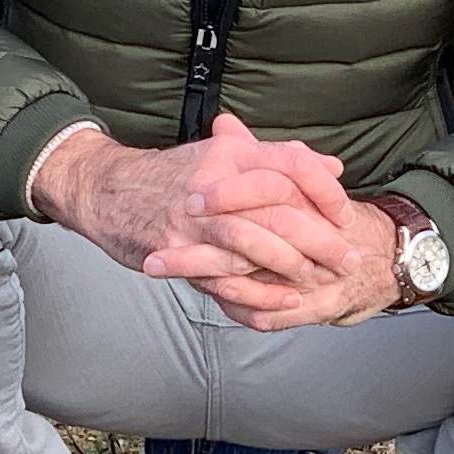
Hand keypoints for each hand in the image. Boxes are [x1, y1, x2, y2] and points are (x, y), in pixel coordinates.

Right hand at [38, 112, 390, 323]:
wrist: (105, 190)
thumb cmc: (170, 177)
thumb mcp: (223, 155)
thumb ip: (276, 159)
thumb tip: (332, 165)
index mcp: (229, 152)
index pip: (292, 164)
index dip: (327, 192)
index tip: (347, 216)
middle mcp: (214, 182)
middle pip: (281, 207)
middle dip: (322, 238)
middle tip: (349, 258)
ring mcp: (194, 219)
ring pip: (256, 242)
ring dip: (295, 265)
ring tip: (322, 281)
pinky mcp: (177, 251)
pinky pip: (227, 276)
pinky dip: (260, 292)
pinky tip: (285, 301)